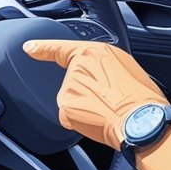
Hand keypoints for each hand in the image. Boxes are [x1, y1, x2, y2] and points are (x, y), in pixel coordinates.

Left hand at [23, 39, 168, 148]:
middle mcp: (79, 66)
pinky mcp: (66, 106)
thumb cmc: (141, 98)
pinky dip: (81, 121)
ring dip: (85, 107)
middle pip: (73, 81)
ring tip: (107, 110)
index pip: (62, 48)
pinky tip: (98, 120)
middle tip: (109, 99)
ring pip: (72, 99)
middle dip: (87, 92)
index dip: (43, 48)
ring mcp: (70, 86)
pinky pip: (70, 116)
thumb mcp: (125, 68)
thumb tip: (98, 79)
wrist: (140, 119)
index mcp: (95, 52)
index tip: (29, 48)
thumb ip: (103, 67)